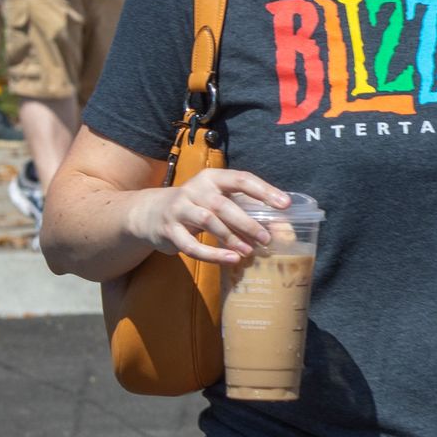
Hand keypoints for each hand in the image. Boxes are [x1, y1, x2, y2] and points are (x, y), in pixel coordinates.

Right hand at [121, 169, 291, 265]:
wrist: (151, 212)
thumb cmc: (197, 206)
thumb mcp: (217, 199)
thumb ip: (243, 207)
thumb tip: (279, 226)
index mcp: (213, 177)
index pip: (241, 179)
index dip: (264, 191)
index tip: (285, 204)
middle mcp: (195, 189)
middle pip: (224, 204)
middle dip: (248, 222)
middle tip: (266, 238)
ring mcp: (180, 208)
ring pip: (209, 222)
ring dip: (231, 238)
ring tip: (249, 251)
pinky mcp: (170, 230)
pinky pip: (191, 245)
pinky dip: (212, 254)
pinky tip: (230, 259)